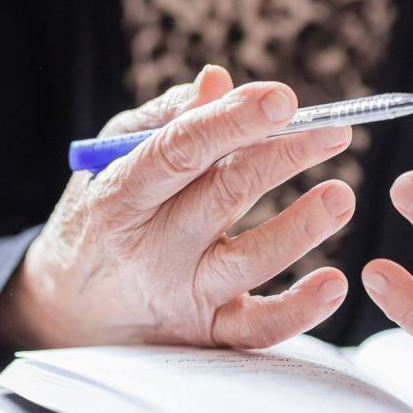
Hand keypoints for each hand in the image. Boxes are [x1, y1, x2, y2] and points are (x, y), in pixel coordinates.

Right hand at [0, 65, 355, 348]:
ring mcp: (182, 294)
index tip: (283, 98)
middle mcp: (152, 248)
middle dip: (284, 158)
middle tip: (335, 133)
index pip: (181, 151)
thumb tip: (220, 80)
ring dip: (303, 227)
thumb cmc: (106, 213)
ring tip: (341, 196)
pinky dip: (302, 308)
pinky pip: (260, 327)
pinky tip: (335, 282)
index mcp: (122, 194)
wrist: (71, 310)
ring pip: (250, 261)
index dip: (233, 122)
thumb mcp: (113, 159)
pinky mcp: (209, 332)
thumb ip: (167, 120)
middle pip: (224, 196)